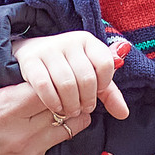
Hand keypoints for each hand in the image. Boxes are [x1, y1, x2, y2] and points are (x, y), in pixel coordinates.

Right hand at [0, 14, 93, 154]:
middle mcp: (22, 136)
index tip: (48, 64)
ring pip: (72, 126)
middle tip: (60, 77)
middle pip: (69, 105)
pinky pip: (55, 145)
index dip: (56, 72)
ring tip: (56, 96)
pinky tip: (38, 121)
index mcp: (3, 110)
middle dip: (69, 89)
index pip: (51, 85)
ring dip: (68, 110)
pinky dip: (53, 131)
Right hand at [12, 31, 131, 121]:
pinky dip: (53, 101)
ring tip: (70, 111)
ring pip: (67, 84)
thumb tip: (123, 113)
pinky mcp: (30, 60)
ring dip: (71, 104)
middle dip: (87, 100)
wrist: (33, 55)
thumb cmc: (69, 69)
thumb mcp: (92, 77)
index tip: (97, 92)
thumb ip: (110, 94)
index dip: (103, 84)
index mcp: (88, 41)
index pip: (105, 64)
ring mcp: (49, 49)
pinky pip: (44, 85)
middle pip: (87, 78)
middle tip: (83, 108)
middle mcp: (70, 40)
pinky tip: (56, 108)